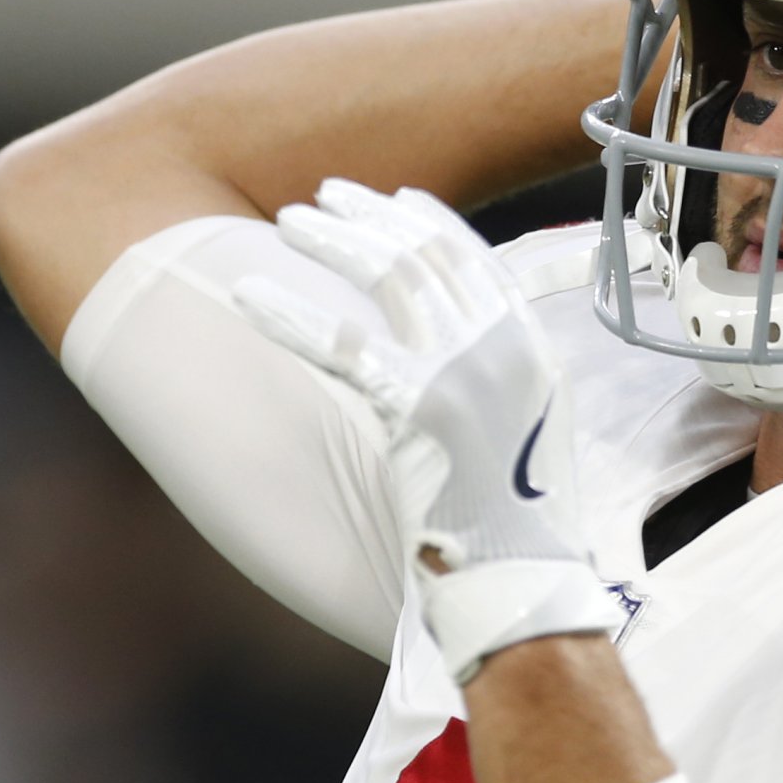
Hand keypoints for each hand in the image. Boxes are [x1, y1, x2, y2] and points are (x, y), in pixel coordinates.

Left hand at [231, 179, 621, 680]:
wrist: (521, 583)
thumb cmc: (515, 522)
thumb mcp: (528, 428)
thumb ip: (496, 373)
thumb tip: (448, 338)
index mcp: (532, 348)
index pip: (474, 259)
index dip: (428, 222)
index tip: (388, 200)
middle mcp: (505, 346)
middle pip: (427, 255)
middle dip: (369, 218)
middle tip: (321, 199)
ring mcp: (467, 372)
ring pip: (389, 278)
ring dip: (334, 242)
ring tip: (288, 222)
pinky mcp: (421, 408)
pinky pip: (342, 345)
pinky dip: (290, 314)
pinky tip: (250, 294)